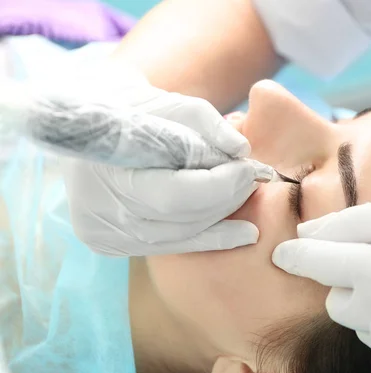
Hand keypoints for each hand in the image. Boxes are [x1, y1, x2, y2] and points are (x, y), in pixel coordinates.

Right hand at [35, 61, 259, 255]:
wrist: (92, 126)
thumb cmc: (136, 110)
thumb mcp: (171, 104)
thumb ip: (208, 123)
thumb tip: (242, 150)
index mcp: (106, 169)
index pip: (176, 194)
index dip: (220, 185)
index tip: (248, 168)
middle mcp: (99, 210)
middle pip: (181, 218)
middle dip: (226, 198)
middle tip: (254, 179)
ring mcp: (103, 233)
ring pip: (180, 236)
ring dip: (222, 218)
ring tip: (248, 196)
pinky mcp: (111, 244)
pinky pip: (171, 245)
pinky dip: (209, 237)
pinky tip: (242, 233)